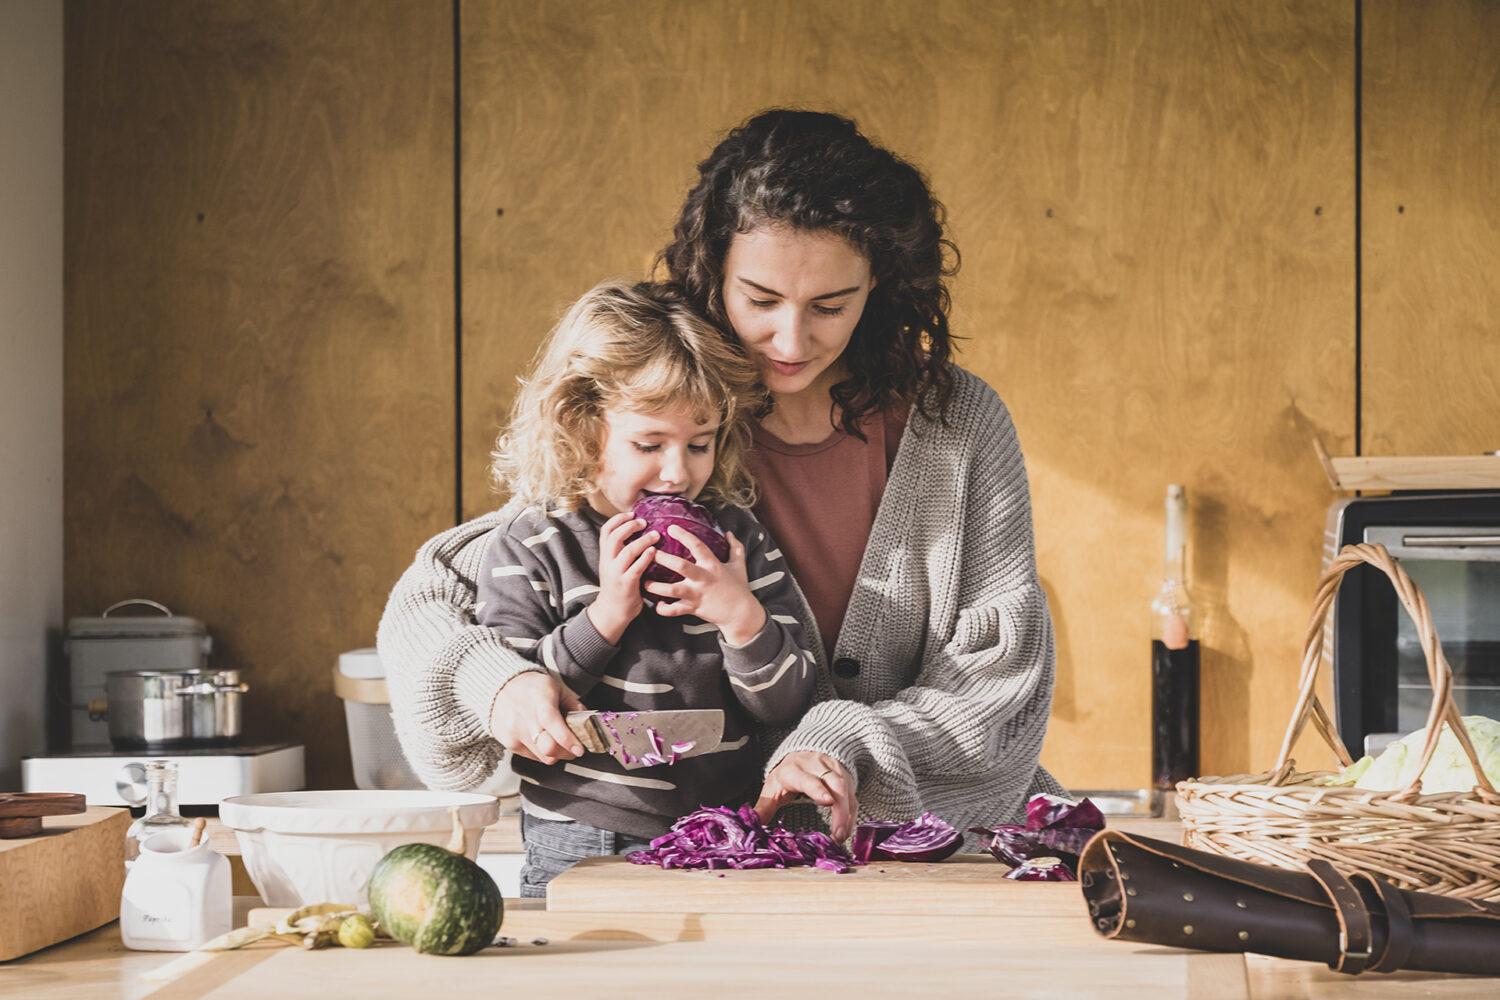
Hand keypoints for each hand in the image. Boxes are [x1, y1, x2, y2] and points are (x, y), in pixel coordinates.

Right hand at [488, 671, 586, 764]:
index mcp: (539, 698)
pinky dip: (542, 752)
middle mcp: (523, 716)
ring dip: (556, 754)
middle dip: (567, 752)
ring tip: (558, 742)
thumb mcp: (556, 688)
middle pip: (548, 747)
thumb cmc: (532, 687)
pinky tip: (542, 739)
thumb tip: (589, 725)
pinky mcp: (508, 743)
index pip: (551, 722)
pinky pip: (533, 757)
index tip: (580, 749)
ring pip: (542, 757)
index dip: (567, 739)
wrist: (499, 687)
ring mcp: (513, 732)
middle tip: (574, 748)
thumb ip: (574, 706)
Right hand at [587, 513, 658, 644]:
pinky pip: (636, 567)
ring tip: (655, 535)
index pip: (606, 531)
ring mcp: (616, 573)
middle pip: (615, 537)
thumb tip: (636, 532)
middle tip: (644, 522)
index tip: (632, 513)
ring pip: (627, 550)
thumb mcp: (614, 566)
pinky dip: (646, 557)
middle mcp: (607, 562)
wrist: (612, 611)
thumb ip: (621, 551)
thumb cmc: (618, 586)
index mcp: (604, 556)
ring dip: (643, 540)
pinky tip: (654, 552)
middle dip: (630, 526)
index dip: (618, 519)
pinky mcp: (626, 584)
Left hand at [645, 527, 765, 643]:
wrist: (741, 613)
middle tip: (649, 552)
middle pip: (680, 566)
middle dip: (663, 559)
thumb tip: (729, 533)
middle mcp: (703, 578)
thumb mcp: (739, 565)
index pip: (697, 546)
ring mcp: (696, 594)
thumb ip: (735, 547)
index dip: (684, 535)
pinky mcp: (693, 608)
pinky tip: (656, 604)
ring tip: (645, 582)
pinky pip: (674, 610)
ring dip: (656, 586)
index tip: (670, 528)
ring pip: (672, 590)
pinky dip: (664, 609)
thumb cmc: (739, 587)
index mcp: (712, 565)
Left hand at [754, 752, 855, 841]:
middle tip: (838, 833)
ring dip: (846, 814)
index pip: (808, 778)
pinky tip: (847, 830)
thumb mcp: (773, 787)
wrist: (806, 752)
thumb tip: (752, 824)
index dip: (818, 789)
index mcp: (795, 769)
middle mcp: (818, 767)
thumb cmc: (788, 773)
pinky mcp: (846, 779)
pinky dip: (851, 814)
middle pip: (834, 784)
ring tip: (841, 836)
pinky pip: (852, 797)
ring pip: (846, 790)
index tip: (827, 801)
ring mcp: (835, 772)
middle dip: (839, 808)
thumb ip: (764, 806)